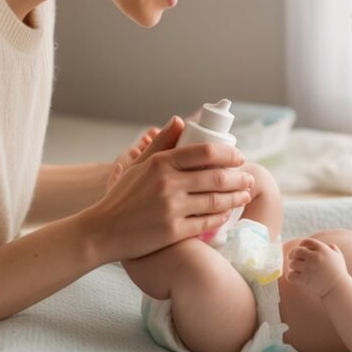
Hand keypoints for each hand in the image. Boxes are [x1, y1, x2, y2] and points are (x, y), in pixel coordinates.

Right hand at [82, 116, 252, 262]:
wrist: (102, 231)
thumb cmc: (121, 197)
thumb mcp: (137, 165)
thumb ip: (160, 142)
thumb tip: (180, 120)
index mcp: (161, 163)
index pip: (205, 152)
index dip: (229, 154)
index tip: (239, 157)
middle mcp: (168, 183)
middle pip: (217, 177)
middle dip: (240, 178)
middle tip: (249, 178)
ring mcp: (171, 208)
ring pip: (216, 200)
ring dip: (236, 197)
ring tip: (246, 194)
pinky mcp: (173, 231)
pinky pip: (206, 222)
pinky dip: (221, 217)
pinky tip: (227, 213)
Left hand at [286, 238, 347, 297]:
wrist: (339, 289)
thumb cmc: (339, 274)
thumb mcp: (339, 259)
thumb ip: (334, 250)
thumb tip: (331, 245)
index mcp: (323, 250)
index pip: (307, 241)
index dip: (301, 244)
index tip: (300, 248)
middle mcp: (315, 257)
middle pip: (297, 251)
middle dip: (292, 254)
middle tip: (291, 258)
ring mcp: (309, 268)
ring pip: (292, 263)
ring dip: (292, 266)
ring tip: (296, 269)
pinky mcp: (305, 279)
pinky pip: (291, 275)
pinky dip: (290, 276)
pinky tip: (294, 277)